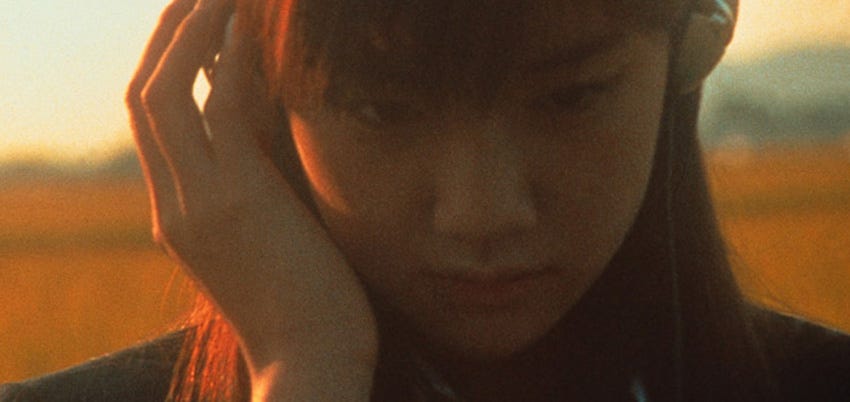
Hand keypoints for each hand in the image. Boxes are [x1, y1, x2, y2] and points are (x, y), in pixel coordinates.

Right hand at [125, 0, 376, 398]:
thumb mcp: (264, 242)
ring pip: (163, 92)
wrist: (312, 361)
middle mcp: (173, 203)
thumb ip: (250, 190)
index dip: (169, 68)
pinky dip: (225, 56)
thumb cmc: (304, 306)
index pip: (154, 125)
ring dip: (188, 32)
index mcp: (177, 216)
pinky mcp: (236, 198)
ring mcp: (197, 200)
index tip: (197, 29)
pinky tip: (245, 21)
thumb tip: (263, 138)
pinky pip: (217, 107)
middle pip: (143, 98)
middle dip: (166, 38)